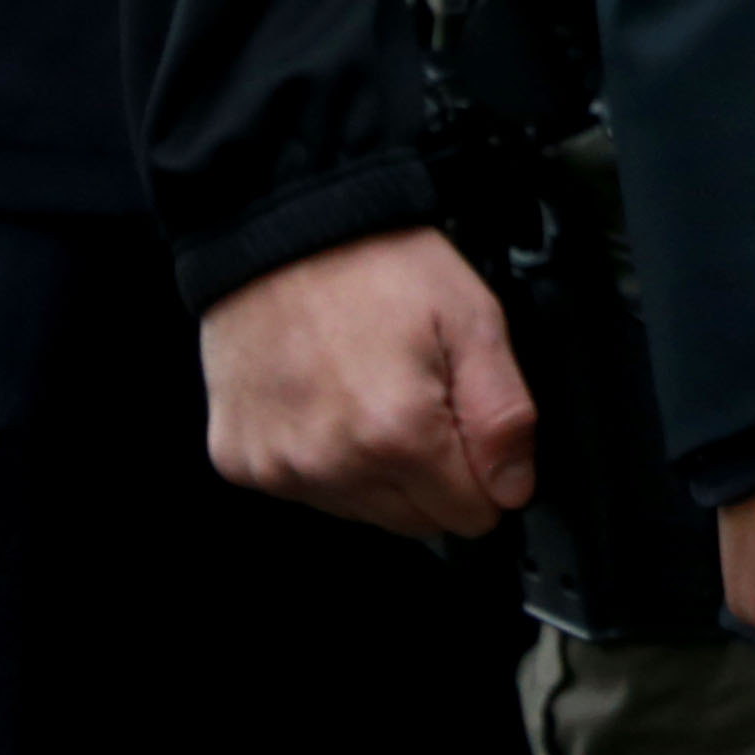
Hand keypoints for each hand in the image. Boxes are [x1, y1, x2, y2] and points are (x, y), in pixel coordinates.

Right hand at [195, 225, 536, 537]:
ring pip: (362, 512)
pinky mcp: (239, 460)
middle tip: (421, 396)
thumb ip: (504, 415)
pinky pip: (304, 489)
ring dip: (378, 470)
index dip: (487, 472)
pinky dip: (323, 457)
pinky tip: (326, 400)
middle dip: (435, 473)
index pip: (471, 514)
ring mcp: (278, 467)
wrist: (284, 232)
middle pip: (417, 522)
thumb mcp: (474, 320)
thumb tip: (514, 486)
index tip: (471, 426)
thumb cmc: (377, 265)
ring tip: (370, 391)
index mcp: (396, 433)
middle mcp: (330, 464)